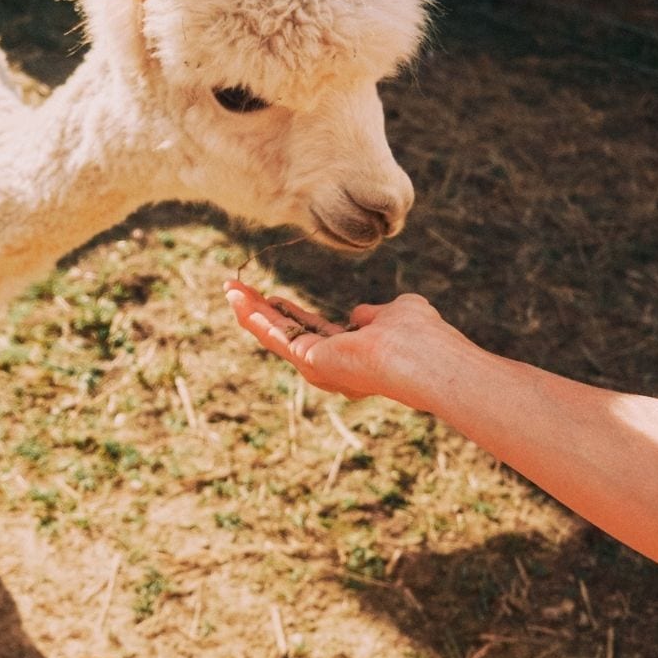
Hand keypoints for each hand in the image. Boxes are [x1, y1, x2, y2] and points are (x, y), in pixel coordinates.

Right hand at [223, 280, 450, 407]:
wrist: (427, 360)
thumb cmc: (422, 337)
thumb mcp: (397, 313)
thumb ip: (377, 314)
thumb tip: (360, 314)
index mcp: (350, 354)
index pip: (310, 331)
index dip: (289, 313)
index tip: (271, 296)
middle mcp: (330, 366)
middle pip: (286, 334)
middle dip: (260, 312)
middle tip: (236, 290)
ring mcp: (319, 367)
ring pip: (276, 336)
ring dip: (251, 313)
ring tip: (230, 290)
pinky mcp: (311, 362)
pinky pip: (277, 337)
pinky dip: (256, 318)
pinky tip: (240, 300)